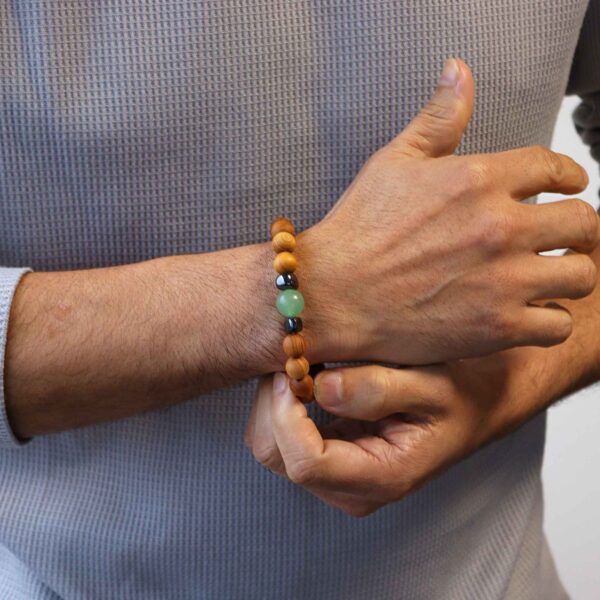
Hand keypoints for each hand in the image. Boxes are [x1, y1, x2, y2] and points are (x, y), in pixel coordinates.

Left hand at [245, 351, 552, 516]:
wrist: (474, 404)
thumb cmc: (458, 393)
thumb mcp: (430, 384)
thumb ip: (378, 389)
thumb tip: (321, 388)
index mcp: (381, 478)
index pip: (305, 462)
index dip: (288, 414)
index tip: (295, 368)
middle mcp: (350, 489)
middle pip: (276, 456)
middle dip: (273, 405)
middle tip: (293, 358)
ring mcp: (335, 478)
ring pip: (270, 446)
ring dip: (275, 402)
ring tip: (303, 364)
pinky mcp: (327, 460)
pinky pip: (281, 437)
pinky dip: (283, 404)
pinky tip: (308, 376)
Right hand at [298, 58, 598, 365]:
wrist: (331, 295)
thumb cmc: (357, 230)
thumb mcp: (393, 162)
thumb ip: (438, 119)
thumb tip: (459, 72)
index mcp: (479, 179)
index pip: (556, 168)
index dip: (570, 177)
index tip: (569, 187)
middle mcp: (500, 228)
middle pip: (583, 222)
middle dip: (576, 228)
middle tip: (562, 238)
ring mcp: (503, 281)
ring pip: (581, 275)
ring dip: (568, 274)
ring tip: (547, 277)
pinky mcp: (497, 328)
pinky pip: (557, 325)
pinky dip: (548, 320)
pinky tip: (526, 313)